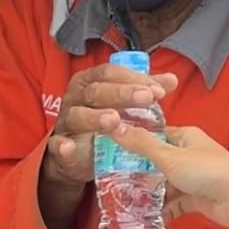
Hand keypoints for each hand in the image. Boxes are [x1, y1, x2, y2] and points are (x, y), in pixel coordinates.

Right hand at [41, 63, 177, 190]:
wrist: (77, 155)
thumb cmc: (103, 121)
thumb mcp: (123, 104)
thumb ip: (145, 91)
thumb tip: (171, 80)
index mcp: (91, 81)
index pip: (111, 73)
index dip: (133, 79)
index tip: (157, 89)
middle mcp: (77, 97)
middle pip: (97, 91)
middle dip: (121, 93)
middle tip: (145, 98)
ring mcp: (66, 121)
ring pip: (78, 115)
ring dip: (95, 117)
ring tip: (114, 120)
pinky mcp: (59, 147)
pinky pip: (57, 145)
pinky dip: (62, 147)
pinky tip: (69, 148)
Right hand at [113, 124, 228, 227]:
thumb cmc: (207, 171)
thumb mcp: (169, 156)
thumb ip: (141, 145)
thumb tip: (113, 125)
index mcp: (184, 137)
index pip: (154, 135)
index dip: (134, 142)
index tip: (108, 152)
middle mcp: (188, 155)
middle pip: (157, 163)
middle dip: (137, 173)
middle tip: (109, 183)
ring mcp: (192, 178)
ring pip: (164, 185)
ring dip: (148, 194)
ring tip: (121, 203)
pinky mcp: (196, 199)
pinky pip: (173, 204)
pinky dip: (161, 210)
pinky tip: (143, 217)